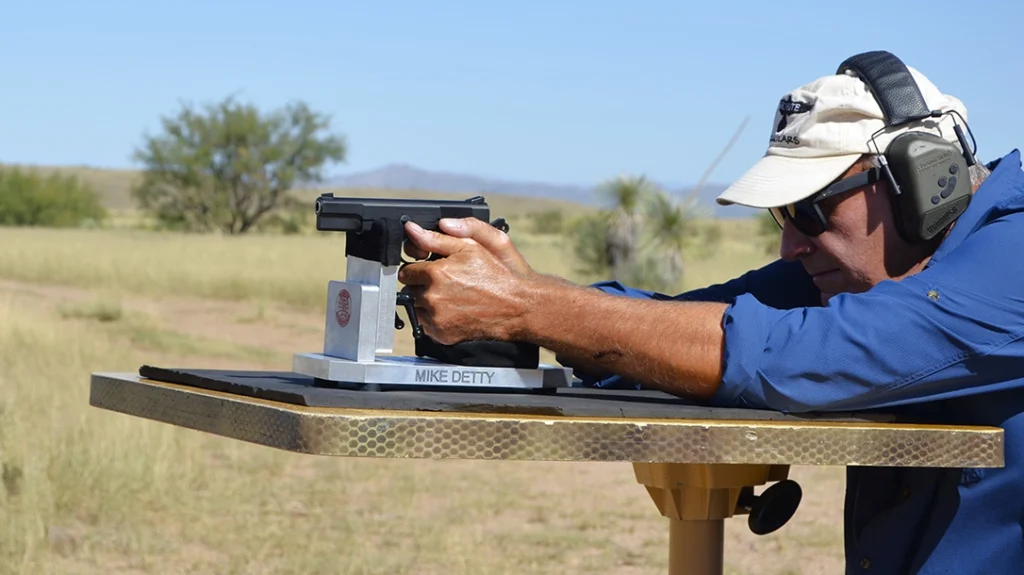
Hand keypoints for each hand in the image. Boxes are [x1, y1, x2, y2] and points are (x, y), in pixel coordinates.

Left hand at [398, 220, 534, 344]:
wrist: (514, 307)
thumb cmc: (495, 276)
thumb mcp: (470, 247)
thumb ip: (436, 238)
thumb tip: (411, 229)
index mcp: (435, 273)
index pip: (406, 271)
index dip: (420, 269)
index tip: (432, 271)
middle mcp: (432, 297)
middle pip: (409, 290)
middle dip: (422, 286)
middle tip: (446, 284)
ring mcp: (436, 318)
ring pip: (416, 308)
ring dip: (427, 303)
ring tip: (451, 297)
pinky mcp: (441, 335)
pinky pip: (426, 325)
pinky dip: (435, 319)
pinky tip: (453, 311)